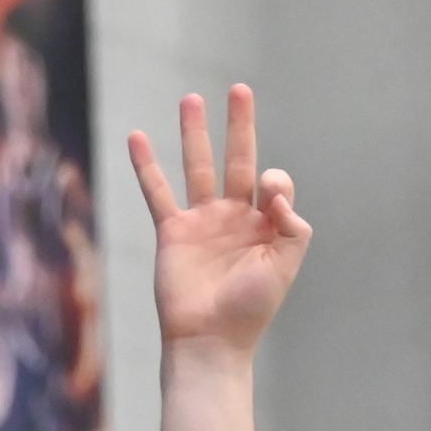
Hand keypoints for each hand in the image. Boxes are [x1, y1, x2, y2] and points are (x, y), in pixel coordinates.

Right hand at [129, 86, 311, 359]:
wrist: (210, 340)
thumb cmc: (250, 309)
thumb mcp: (285, 266)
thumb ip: (292, 226)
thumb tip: (273, 188)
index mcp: (265, 226)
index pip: (273, 183)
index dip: (275, 181)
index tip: (268, 197)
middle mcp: (234, 218)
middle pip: (237, 159)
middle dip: (240, 125)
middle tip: (240, 89)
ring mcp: (201, 222)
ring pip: (198, 167)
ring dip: (194, 133)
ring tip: (191, 99)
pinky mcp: (172, 232)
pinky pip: (157, 192)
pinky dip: (147, 165)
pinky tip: (138, 137)